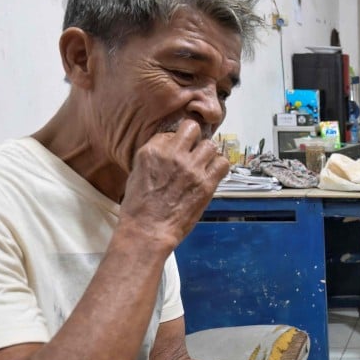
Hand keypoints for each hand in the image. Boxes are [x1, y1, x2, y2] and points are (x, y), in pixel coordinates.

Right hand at [120, 119, 229, 246]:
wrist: (148, 230)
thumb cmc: (139, 207)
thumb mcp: (137, 174)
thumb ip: (154, 158)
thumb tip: (170, 150)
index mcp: (152, 151)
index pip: (171, 132)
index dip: (176, 142)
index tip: (177, 152)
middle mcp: (172, 155)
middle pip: (192, 129)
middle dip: (194, 139)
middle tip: (194, 152)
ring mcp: (191, 168)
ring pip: (210, 145)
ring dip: (208, 154)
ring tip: (203, 166)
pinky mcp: (206, 183)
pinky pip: (223, 163)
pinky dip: (219, 167)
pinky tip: (212, 175)